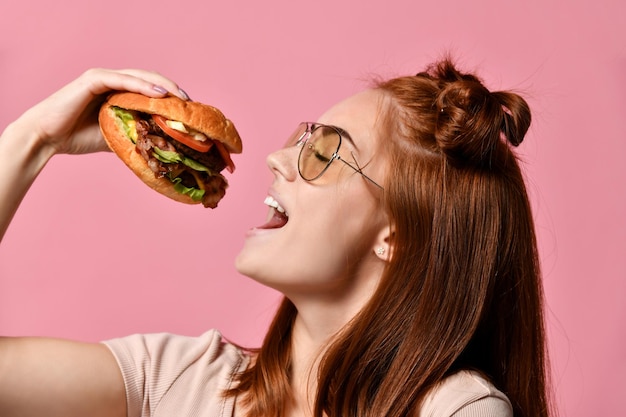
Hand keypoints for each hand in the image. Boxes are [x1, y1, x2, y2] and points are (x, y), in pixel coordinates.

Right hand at [13, 68, 187, 154]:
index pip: (150, 89)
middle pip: (150, 80)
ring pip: (140, 77)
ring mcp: (103, 78)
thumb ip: (134, 135)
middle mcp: (113, 81)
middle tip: (190, 103)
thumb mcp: (115, 137)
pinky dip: (142, 85)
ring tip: (180, 97)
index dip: (170, 97)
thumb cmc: (77, 137)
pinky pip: (122, 80)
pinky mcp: (94, 79)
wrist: (47, 138)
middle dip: (172, 90)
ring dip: (162, 85)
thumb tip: (159, 148)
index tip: (189, 110)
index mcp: (118, 92)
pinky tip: (159, 94)